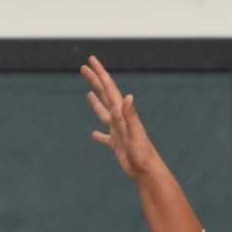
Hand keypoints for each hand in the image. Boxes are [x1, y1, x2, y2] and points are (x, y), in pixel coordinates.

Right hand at [80, 55, 160, 180]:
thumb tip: (127, 96)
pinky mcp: (117, 145)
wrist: (147, 171)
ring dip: (96, 102)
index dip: (100, 73)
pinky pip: (105, 137)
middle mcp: (120, 119)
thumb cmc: (142, 153)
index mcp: (122, 113)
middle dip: (95, 80)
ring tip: (89, 94)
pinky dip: (98, 135)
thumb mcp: (134, 133)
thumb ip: (130, 115)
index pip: (109, 88)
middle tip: (84, 67)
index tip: (91, 60)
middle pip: (104, 95)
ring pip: (103, 113)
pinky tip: (94, 135)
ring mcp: (118, 131)